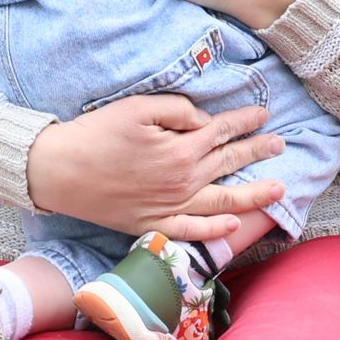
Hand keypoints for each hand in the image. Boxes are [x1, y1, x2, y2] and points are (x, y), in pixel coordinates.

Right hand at [26, 91, 290, 241]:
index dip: (245, 122)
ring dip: (253, 194)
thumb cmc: (95, 134)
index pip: (222, 132)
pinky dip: (214, 231)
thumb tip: (205, 121)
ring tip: (278, 188)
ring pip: (222, 202)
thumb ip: (178, 111)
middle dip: (257, 152)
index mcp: (181, 149)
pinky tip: (233, 225)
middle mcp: (182, 182)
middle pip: (229, 164)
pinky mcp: (152, 225)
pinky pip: (191, 232)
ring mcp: (169, 207)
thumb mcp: (137, 108)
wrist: (59, 171)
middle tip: (280, 144)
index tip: (263, 116)